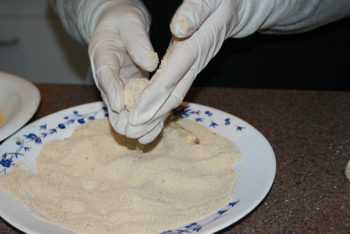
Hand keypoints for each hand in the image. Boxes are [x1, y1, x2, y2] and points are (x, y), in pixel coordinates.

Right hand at [76, 0, 157, 133]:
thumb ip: (137, 40)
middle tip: (131, 131)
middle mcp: (108, 74)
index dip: (111, 90)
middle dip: (121, 116)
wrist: (119, 25)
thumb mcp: (130, 23)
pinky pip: (136, 105)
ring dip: (133, 122)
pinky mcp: (131, 88)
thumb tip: (150, 63)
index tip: (118, 105)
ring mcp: (119, 84)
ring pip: (123, 107)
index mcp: (102, 55)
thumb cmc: (122, 21)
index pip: (105, 74)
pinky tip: (153, 130)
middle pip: (112, 98)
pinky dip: (144, 116)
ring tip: (144, 136)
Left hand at [127, 0, 295, 142]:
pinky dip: (164, 107)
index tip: (136, 116)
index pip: (170, 78)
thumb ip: (194, 13)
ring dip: (158, 117)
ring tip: (141, 134)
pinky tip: (153, 118)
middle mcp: (193, 63)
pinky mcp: (190, 69)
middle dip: (152, 116)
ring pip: (174, 98)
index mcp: (193, 48)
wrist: (236, 9)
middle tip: (133, 133)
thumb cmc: (220, 2)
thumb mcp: (208, 0)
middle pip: (172, 95)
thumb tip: (178, 28)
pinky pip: (176, 91)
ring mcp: (193, 68)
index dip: (152, 98)